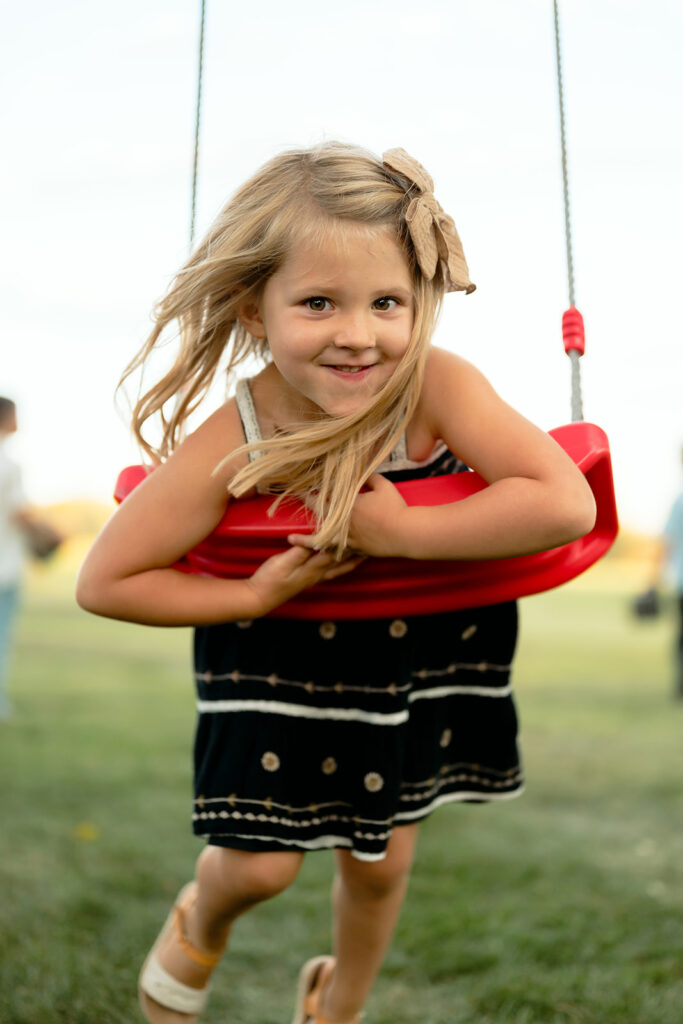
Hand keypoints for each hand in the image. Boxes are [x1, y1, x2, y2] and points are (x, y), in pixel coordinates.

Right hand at [246, 544, 364, 614]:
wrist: (259, 598)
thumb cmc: (270, 579)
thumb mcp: (283, 562)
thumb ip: (300, 552)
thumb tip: (316, 539)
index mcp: (313, 568)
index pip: (335, 551)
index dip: (347, 539)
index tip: (359, 528)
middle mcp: (318, 574)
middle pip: (342, 561)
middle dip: (357, 551)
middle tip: (372, 542)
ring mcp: (314, 578)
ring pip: (339, 567)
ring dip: (353, 560)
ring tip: (365, 554)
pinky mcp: (308, 580)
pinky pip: (330, 571)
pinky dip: (340, 566)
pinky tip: (341, 564)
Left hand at [290, 475, 410, 557]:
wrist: (406, 534)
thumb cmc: (395, 508)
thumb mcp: (383, 486)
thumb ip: (369, 477)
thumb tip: (362, 471)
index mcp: (347, 507)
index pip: (321, 500)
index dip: (308, 495)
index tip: (299, 492)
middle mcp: (343, 525)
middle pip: (317, 521)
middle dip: (303, 517)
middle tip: (288, 514)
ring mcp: (349, 540)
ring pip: (322, 541)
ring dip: (307, 540)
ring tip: (293, 541)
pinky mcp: (357, 550)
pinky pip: (337, 552)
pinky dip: (327, 551)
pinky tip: (319, 552)